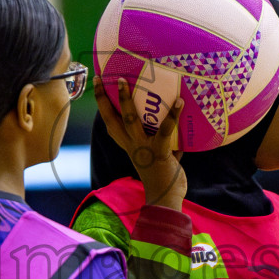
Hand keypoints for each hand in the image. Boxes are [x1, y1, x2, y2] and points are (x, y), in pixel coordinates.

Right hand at [95, 75, 186, 208]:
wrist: (165, 200)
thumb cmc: (164, 179)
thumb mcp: (160, 156)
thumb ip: (166, 142)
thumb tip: (180, 129)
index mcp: (130, 146)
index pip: (111, 123)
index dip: (103, 105)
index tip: (99, 86)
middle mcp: (133, 146)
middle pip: (113, 119)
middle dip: (106, 99)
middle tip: (105, 79)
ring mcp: (144, 148)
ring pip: (130, 120)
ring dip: (127, 101)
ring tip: (129, 81)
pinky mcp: (159, 151)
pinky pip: (165, 130)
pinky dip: (173, 115)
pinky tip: (179, 101)